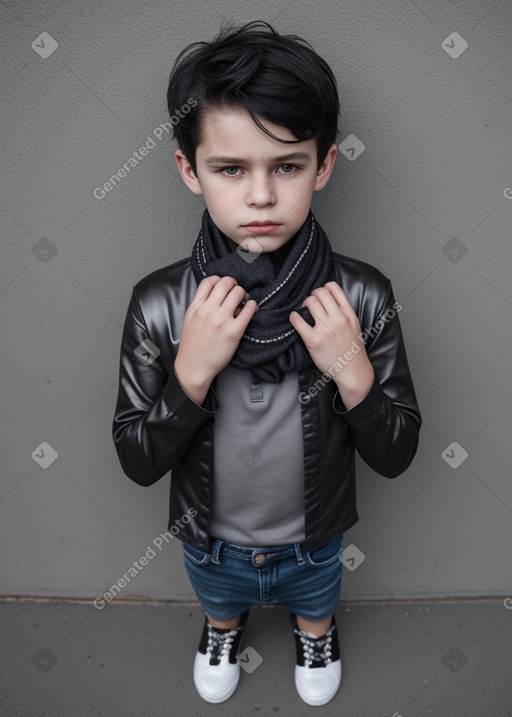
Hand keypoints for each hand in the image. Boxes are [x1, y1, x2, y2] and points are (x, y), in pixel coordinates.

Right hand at [174, 275, 257, 402]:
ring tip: (243, 301)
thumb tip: (216, 293)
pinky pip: (248, 310)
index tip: (224, 286)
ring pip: (238, 292)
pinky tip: (251, 308)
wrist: (193, 367)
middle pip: (225, 283)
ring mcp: (221, 320)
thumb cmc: (192, 345)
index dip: (219, 280)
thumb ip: (200, 304)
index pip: (209, 281)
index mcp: (196, 307)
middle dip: (233, 284)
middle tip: (237, 291)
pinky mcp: (234, 331)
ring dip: (243, 294)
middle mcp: (208, 310)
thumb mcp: (190, 319)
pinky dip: (252, 306)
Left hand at [289, 281, 373, 408]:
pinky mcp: (314, 340)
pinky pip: (298, 321)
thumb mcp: (354, 325)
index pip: (333, 288)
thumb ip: (344, 311)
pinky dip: (294, 317)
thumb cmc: (352, 350)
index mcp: (348, 314)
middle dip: (312, 296)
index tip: (320, 295)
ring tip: (304, 312)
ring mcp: (326, 329)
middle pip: (319, 293)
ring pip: (309, 302)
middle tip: (310, 304)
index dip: (323, 288)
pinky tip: (295, 319)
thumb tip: (329, 298)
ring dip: (303, 305)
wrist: (353, 371)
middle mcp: (338, 319)